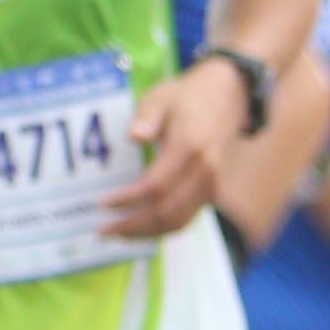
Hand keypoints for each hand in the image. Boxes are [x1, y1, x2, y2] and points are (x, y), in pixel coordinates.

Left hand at [103, 58, 250, 242]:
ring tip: (117, 234)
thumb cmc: (187, 95)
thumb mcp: (161, 97)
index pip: (156, 186)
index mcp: (189, 147)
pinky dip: (162, 229)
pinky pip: (187, 218)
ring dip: (146, 233)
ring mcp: (211, 184)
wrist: (227, 95)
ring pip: (178, 222)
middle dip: (132, 225)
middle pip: (167, 212)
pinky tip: (140, 229)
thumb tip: (134, 136)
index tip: (102, 205)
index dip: (128, 200)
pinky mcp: (211, 190)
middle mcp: (204, 171)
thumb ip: (146, 117)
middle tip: (102, 230)